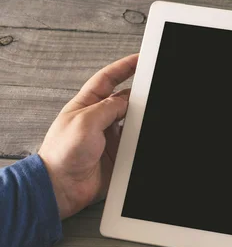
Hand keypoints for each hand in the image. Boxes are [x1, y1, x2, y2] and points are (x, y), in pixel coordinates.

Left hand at [38, 54, 137, 219]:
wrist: (62, 187)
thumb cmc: (62, 154)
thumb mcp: (85, 122)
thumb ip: (108, 108)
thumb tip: (126, 101)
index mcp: (86, 105)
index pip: (107, 79)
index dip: (124, 67)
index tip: (140, 59)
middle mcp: (99, 119)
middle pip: (125, 100)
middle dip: (140, 93)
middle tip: (155, 87)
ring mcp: (109, 137)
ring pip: (134, 121)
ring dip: (143, 119)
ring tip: (152, 115)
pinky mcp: (118, 154)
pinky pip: (136, 142)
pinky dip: (143, 139)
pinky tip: (147, 137)